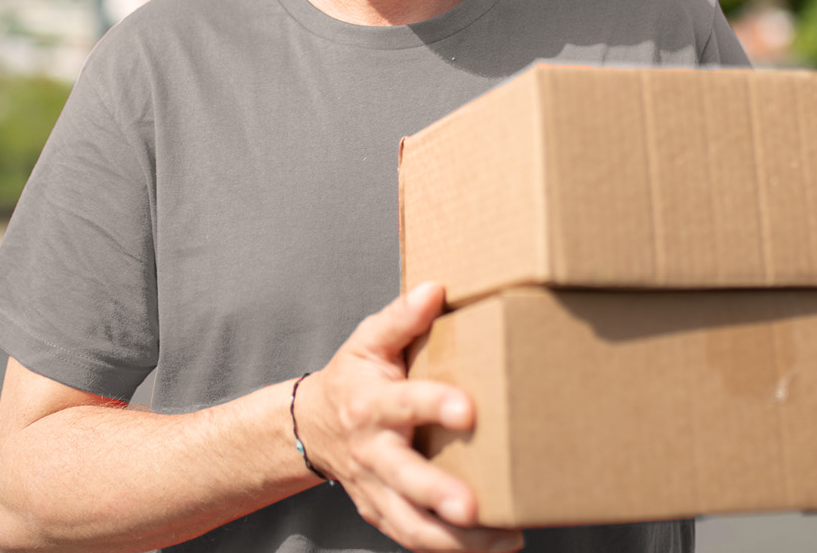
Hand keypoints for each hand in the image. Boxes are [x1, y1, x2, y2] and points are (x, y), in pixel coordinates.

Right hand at [296, 282, 523, 552]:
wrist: (312, 426)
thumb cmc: (352, 377)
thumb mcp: (369, 340)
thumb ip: (402, 317)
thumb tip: (435, 290)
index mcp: (370, 404)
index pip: (403, 404)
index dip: (433, 405)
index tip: (467, 408)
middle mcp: (372, 452)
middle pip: (404, 478)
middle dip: (438, 493)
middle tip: (472, 506)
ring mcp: (376, 490)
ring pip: (412, 524)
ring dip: (456, 540)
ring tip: (504, 539)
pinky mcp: (384, 514)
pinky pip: (415, 538)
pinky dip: (451, 549)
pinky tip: (493, 546)